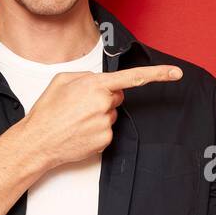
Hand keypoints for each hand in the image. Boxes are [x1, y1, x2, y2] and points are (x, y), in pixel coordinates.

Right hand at [22, 64, 182, 169]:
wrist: (38, 141)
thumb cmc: (47, 111)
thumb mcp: (62, 80)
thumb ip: (86, 76)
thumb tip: (100, 82)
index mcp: (95, 86)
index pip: (133, 78)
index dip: (158, 74)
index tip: (177, 73)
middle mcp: (103, 104)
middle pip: (116, 97)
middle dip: (103, 99)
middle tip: (80, 106)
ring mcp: (105, 124)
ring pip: (111, 115)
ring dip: (98, 115)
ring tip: (76, 120)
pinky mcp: (105, 141)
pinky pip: (108, 131)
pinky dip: (96, 131)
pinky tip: (80, 132)